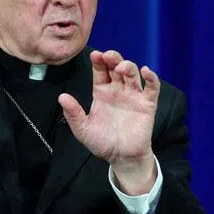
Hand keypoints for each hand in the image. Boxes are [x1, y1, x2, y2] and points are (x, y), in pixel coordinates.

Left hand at [59, 50, 158, 193]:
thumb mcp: (83, 129)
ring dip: (128, 66)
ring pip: (133, 74)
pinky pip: (152, 88)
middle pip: (116, 67)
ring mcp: (133, 96)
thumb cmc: (102, 143)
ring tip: (121, 67)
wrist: (121, 157)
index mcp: (102, 92)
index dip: (98, 61)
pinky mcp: (147, 104)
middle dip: (113, 58)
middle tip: (108, 56)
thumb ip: (73, 114)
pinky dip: (151, 78)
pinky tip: (146, 72)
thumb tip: (62, 97)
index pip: (100, 71)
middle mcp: (118, 90)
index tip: (94, 55)